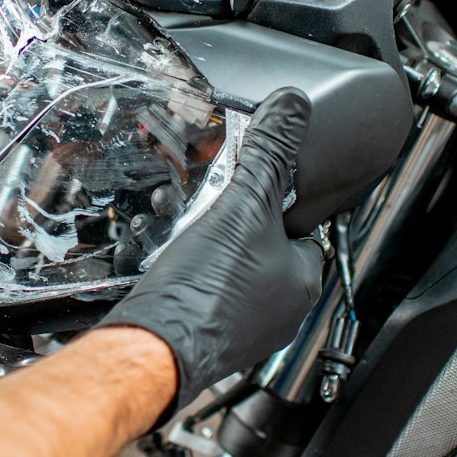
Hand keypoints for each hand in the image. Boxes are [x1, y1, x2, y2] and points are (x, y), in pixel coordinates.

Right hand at [105, 89, 325, 415]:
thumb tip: (292, 109)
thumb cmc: (206, 291)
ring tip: (189, 230)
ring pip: (232, 269)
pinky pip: (205, 292)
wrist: (152, 346)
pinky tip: (171, 262)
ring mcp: (242, 328)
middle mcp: (280, 311)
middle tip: (213, 203)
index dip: (278, 200)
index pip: (304, 227)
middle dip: (237, 221)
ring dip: (210, 246)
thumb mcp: (245, 204)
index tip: (254, 183)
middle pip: (264, 246)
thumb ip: (271, 155)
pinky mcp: (205, 334)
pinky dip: (189, 273)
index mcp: (304, 282)